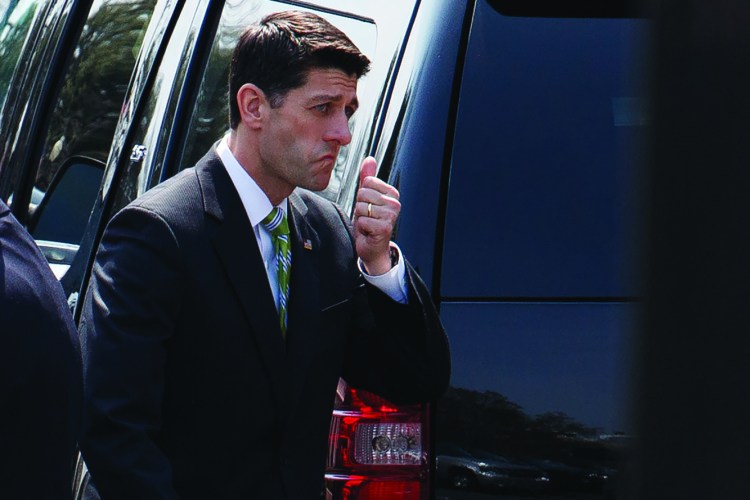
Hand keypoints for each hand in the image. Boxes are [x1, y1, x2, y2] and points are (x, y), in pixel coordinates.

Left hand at [354, 156, 400, 274]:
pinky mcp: (385, 228)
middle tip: (368, 217)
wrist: (373, 247)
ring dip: (360, 218)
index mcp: (392, 193)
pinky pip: (362, 221)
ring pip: (361, 207)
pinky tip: (369, 232)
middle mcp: (395, 203)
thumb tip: (369, 159)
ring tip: (368, 224)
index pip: (367, 182)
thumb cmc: (370, 223)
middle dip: (360, 207)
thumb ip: (368, 178)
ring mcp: (391, 215)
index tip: (369, 206)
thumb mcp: (367, 198)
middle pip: (363, 194)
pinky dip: (361, 228)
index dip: (362, 196)